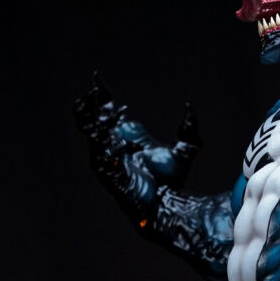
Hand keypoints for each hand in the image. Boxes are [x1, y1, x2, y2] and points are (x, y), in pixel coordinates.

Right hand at [75, 74, 201, 217]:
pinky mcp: (104, 169)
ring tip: (89, 100)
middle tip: (94, 87)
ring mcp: (107, 156)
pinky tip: (101, 125)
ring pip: (91, 130)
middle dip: (92, 102)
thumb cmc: (173, 180)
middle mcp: (115, 144)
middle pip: (96, 117)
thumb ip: (188, 128)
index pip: (109, 111)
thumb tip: (190, 108)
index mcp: (129, 136)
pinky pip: (97, 148)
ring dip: (90, 114)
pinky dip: (98, 136)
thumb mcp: (185, 149)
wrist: (166, 203)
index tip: (97, 78)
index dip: (102, 95)